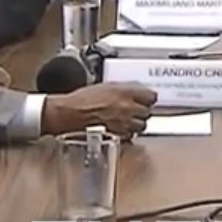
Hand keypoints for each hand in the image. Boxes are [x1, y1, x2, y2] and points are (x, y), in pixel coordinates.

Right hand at [43, 82, 157, 135]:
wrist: (71, 113)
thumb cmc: (82, 99)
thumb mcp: (106, 86)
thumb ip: (123, 89)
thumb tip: (134, 91)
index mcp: (125, 92)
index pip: (151, 96)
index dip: (148, 98)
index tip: (147, 99)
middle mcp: (128, 107)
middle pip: (148, 112)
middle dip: (142, 111)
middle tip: (135, 110)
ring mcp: (124, 122)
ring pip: (142, 125)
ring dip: (137, 123)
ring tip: (128, 120)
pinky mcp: (119, 134)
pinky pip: (131, 135)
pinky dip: (128, 133)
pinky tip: (121, 128)